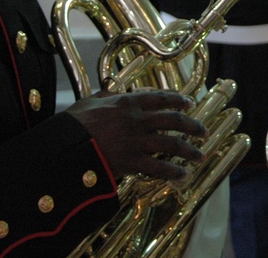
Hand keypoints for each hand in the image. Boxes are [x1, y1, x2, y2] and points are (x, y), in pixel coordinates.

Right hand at [65, 89, 207, 180]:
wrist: (64, 147)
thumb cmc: (72, 124)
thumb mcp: (88, 102)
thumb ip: (104, 96)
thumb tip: (112, 91)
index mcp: (128, 101)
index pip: (161, 98)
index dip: (178, 100)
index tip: (189, 104)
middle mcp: (137, 119)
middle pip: (174, 120)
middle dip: (192, 126)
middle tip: (203, 132)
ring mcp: (137, 140)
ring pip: (172, 144)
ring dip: (189, 150)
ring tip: (200, 156)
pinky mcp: (132, 161)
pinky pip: (159, 167)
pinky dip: (173, 172)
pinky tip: (183, 176)